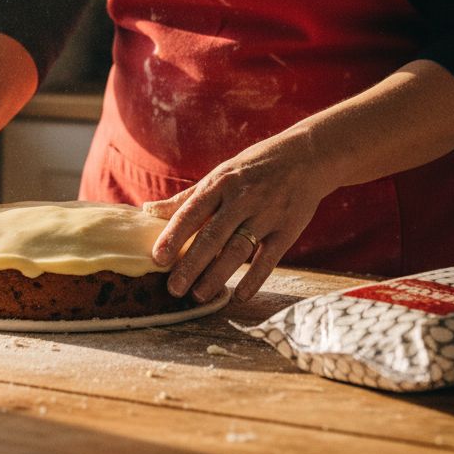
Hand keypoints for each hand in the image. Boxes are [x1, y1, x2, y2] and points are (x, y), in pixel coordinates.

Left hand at [144, 130, 334, 302]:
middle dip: (191, 264)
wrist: (306, 157)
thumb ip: (187, 198)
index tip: (157, 258)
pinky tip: (239, 296)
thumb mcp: (221, 175)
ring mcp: (266, 214)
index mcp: (221, 183)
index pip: (192, 211)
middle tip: (174, 289)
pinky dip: (254, 279)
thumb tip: (148, 211)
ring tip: (199, 296)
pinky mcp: (287, 229)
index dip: (174, 235)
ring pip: (238, 250)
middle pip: (212, 236)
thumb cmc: (254, 168)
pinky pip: (269, 258)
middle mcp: (242, 199)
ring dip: (217, 275)